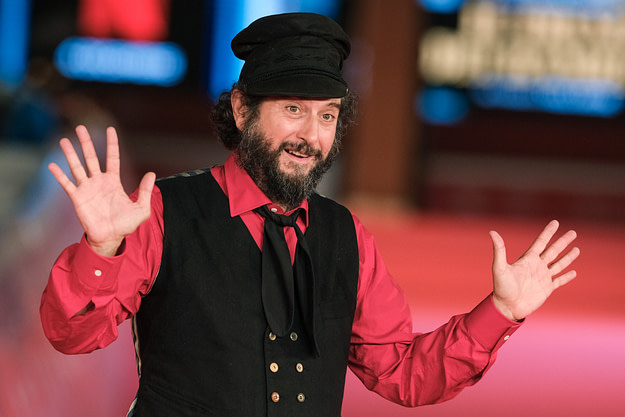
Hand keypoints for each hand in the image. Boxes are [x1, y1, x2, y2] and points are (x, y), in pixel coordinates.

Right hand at [48, 125, 154, 255]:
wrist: (111, 238)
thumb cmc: (126, 224)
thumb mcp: (141, 208)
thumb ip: (145, 191)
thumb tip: (151, 173)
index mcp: (114, 182)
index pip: (112, 158)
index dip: (111, 144)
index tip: (110, 129)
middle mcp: (99, 182)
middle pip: (91, 157)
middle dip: (86, 142)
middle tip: (80, 127)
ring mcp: (87, 189)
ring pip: (77, 167)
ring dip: (70, 154)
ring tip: (64, 140)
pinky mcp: (77, 198)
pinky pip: (67, 184)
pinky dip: (59, 175)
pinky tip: (52, 165)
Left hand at [490, 220, 579, 320]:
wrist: (507, 307)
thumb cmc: (502, 287)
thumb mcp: (500, 267)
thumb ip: (499, 250)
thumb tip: (492, 232)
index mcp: (527, 259)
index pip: (540, 242)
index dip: (548, 233)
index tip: (555, 222)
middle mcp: (536, 266)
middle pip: (553, 251)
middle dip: (563, 241)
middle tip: (573, 232)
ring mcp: (543, 277)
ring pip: (559, 264)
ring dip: (568, 257)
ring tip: (577, 249)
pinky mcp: (547, 289)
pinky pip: (559, 281)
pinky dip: (567, 277)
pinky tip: (574, 272)